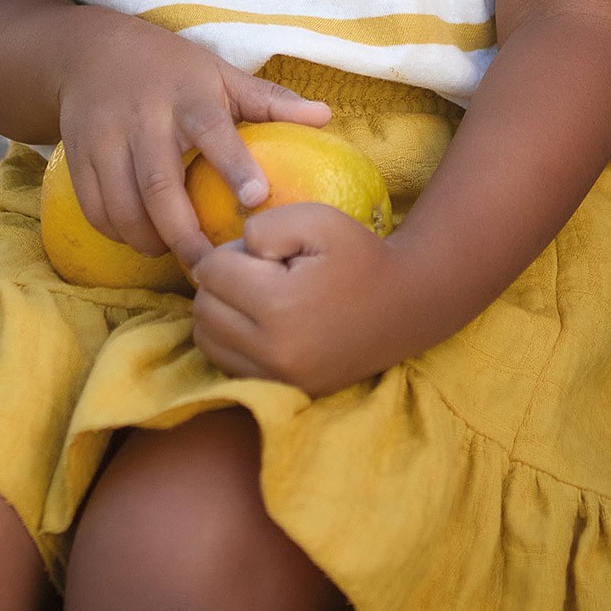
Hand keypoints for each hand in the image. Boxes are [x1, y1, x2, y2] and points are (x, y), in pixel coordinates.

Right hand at [57, 12, 329, 272]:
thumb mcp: (221, 73)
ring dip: (148, 238)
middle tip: (212, 265)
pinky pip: (94, 207)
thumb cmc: (173, 70)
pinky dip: (117, 232)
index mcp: (188, 95)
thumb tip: (326, 116)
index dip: (235, 166)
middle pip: (159, 184)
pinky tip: (141, 240)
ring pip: (122, 203)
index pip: (214, 131)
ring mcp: (105, 137)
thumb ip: (270, 100)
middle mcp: (144, 116)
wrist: (92, 52)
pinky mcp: (77, 155)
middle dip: (184, 231)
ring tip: (175, 257)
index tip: (257, 199)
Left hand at [190, 203, 409, 396]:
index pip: (211, 270)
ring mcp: (277, 379)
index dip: (235, 251)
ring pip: (207, 339)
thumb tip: (234, 251)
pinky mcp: (283, 391)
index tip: (269, 253)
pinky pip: (225, 364)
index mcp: (280, 308)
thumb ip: (266, 225)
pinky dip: (231, 340)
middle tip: (263, 272)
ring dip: (221, 312)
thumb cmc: (361, 256)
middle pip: (203, 307)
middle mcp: (274, 353)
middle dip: (223, 281)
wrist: (406, 305)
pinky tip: (261, 323)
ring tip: (260, 297)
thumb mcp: (319, 219)